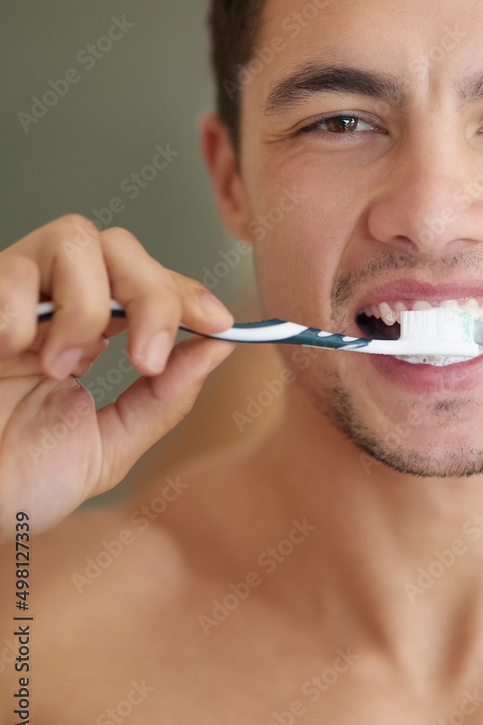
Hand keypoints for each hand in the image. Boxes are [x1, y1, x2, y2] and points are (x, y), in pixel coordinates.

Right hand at [0, 215, 234, 541]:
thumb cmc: (14, 486)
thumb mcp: (106, 448)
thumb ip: (163, 399)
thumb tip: (219, 347)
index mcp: (81, 332)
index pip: (143, 281)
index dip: (184, 292)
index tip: (219, 323)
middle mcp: (47, 304)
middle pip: (117, 244)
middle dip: (151, 294)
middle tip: (147, 358)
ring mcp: (8, 298)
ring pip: (72, 238)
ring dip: (84, 306)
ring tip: (59, 365)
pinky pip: (11, 270)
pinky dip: (22, 308)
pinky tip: (10, 351)